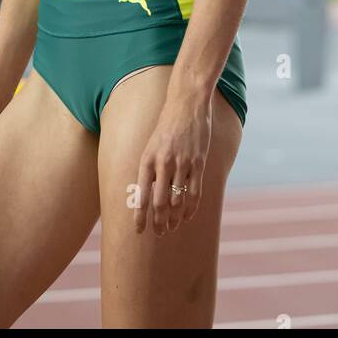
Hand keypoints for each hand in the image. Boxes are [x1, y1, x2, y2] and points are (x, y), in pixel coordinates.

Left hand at [133, 97, 211, 235]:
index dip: (140, 217)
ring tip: (172, 226)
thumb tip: (146, 195)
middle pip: (160, 203)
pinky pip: (194, 192)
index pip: (141, 196)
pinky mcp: (198, 163)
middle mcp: (163, 163)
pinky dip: (190, 208)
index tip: (139, 231)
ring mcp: (182, 164)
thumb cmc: (166, 126)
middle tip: (159, 233)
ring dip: (174, 218)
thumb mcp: (151, 146)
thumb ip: (149, 169)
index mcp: (147, 160)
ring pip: (177, 200)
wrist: (186, 104)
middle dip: (159, 222)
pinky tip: (187, 216)